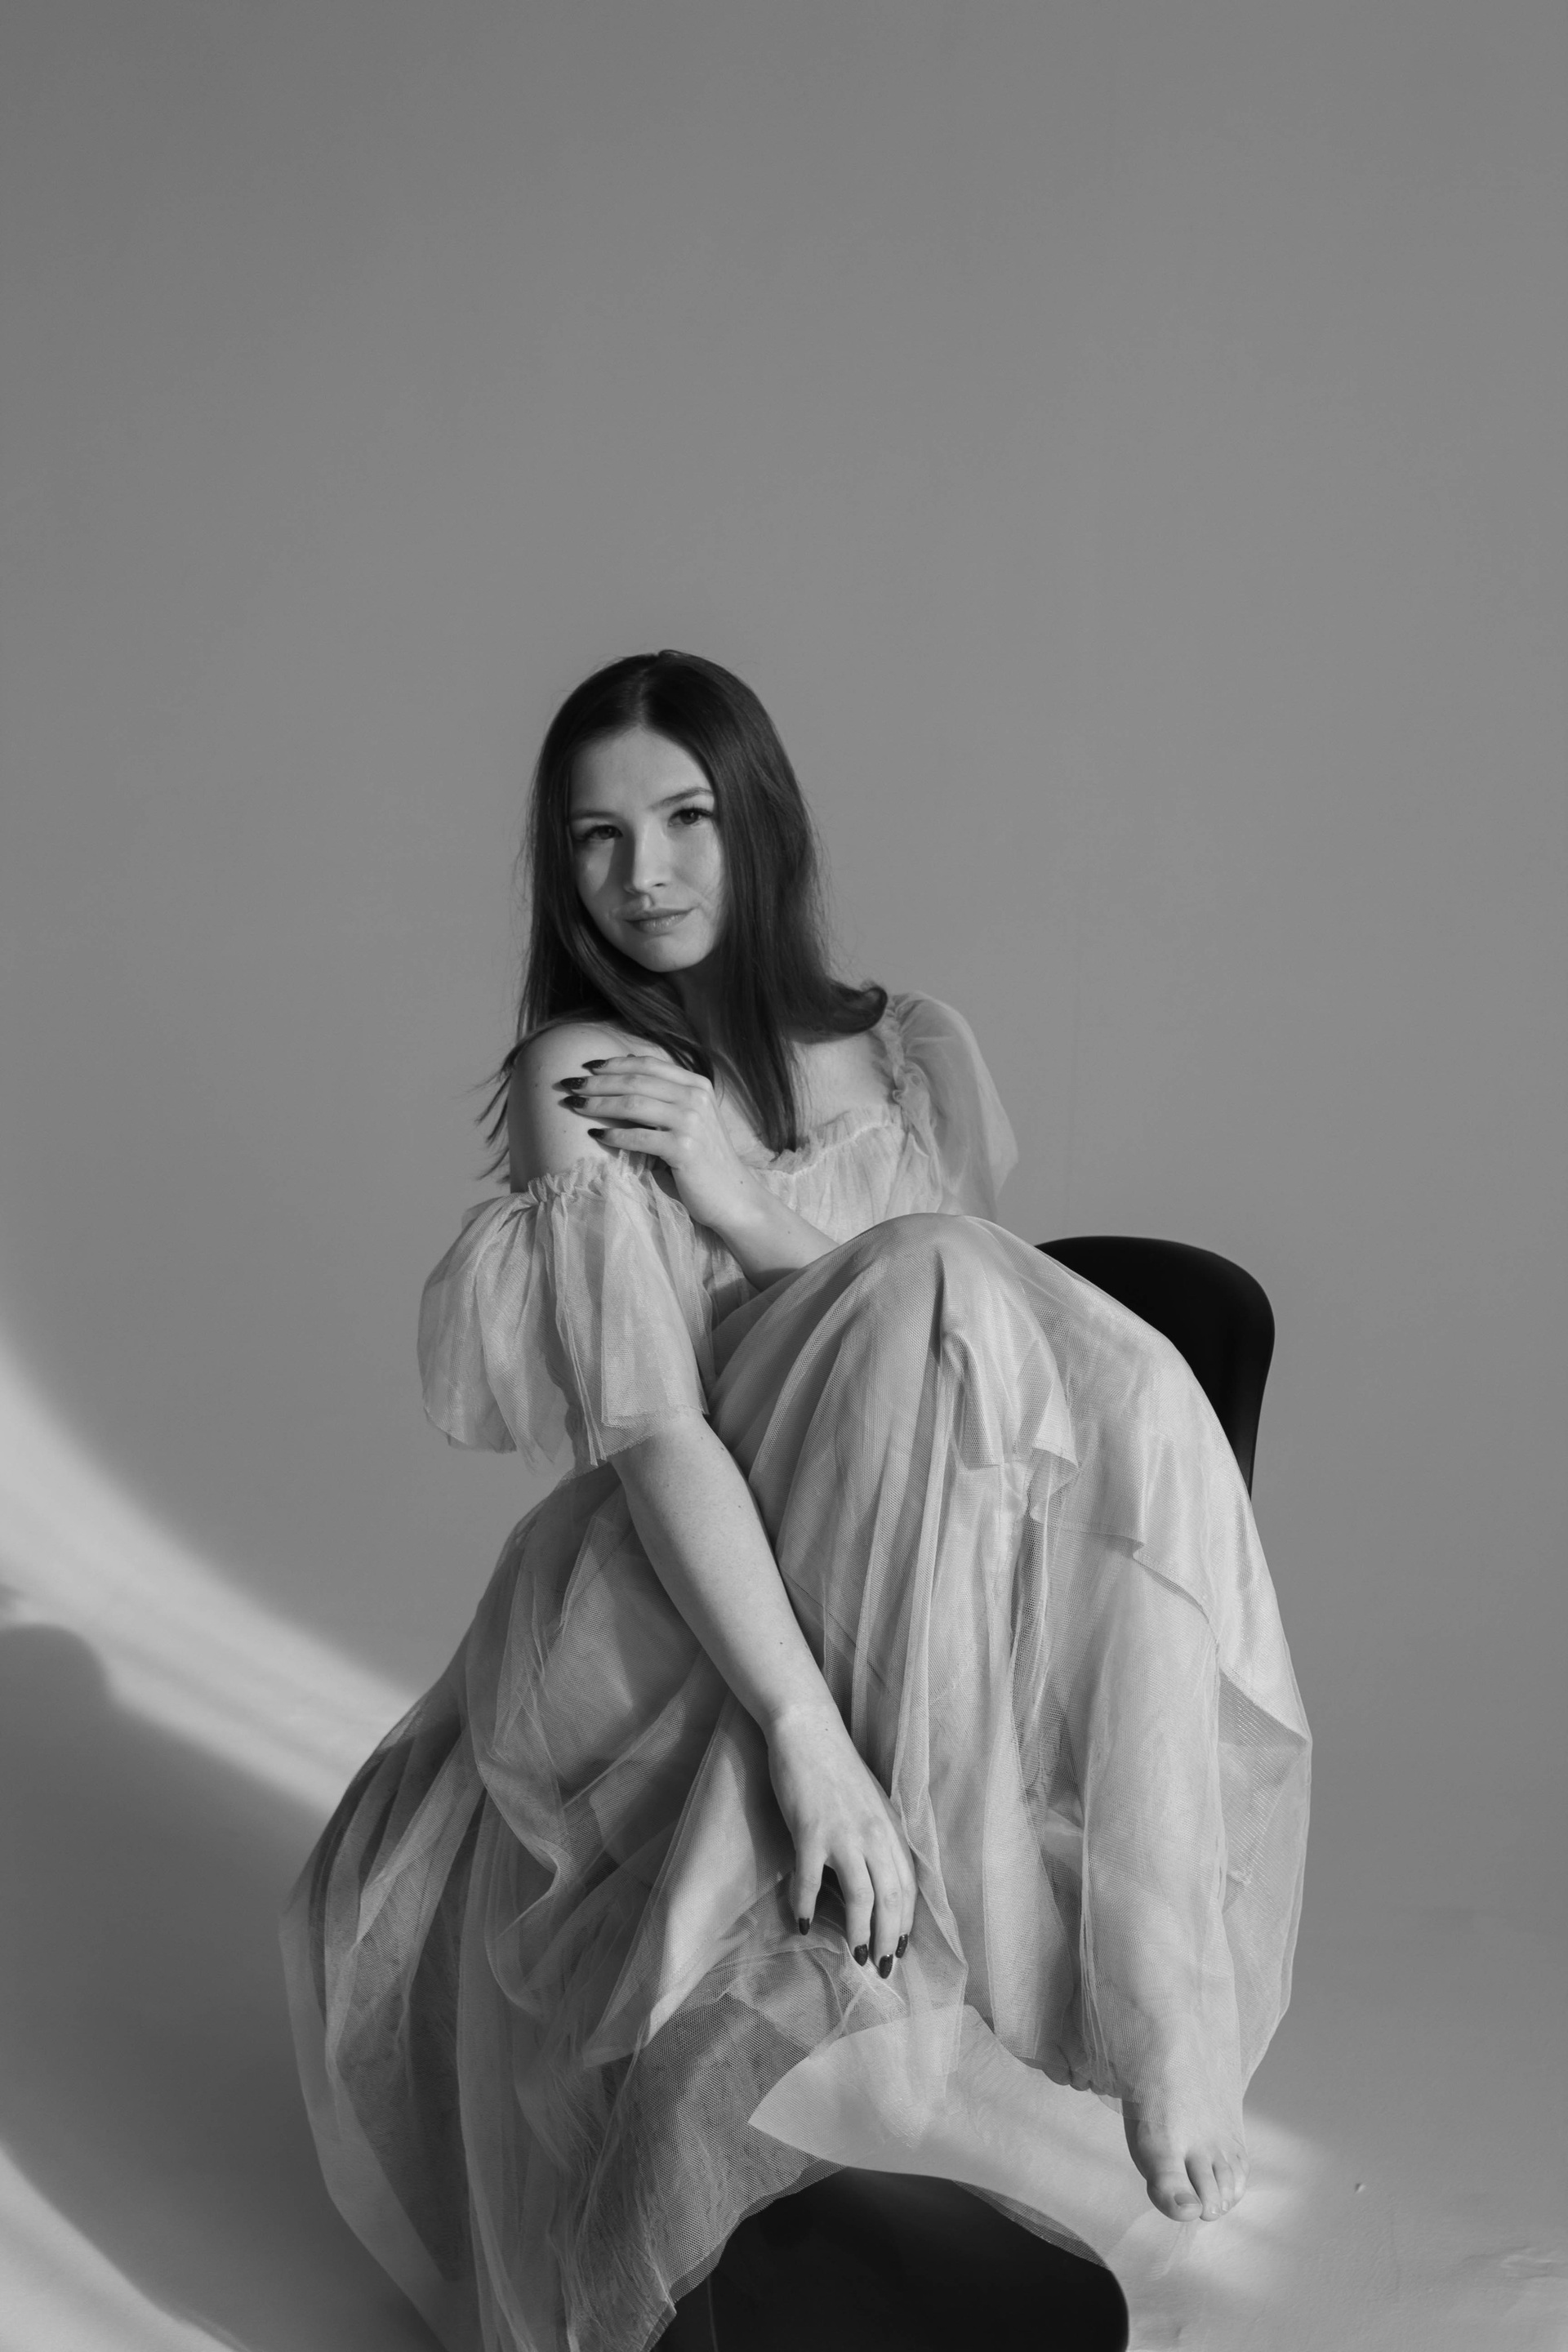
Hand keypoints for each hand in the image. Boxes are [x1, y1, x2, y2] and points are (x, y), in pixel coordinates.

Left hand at [557, 1053, 760, 1234]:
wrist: (733, 1196)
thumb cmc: (705, 1159)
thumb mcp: (691, 1119)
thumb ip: (667, 1098)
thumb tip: (622, 1077)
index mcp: (697, 1085)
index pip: (648, 1064)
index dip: (614, 1063)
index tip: (588, 1066)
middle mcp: (695, 1098)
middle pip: (635, 1081)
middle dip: (597, 1082)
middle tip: (569, 1085)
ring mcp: (691, 1123)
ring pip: (632, 1105)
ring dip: (598, 1104)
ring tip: (575, 1106)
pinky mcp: (684, 1149)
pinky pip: (638, 1137)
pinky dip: (613, 1136)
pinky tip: (594, 1136)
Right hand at [765, 1701, 916, 1973]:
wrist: (808, 1730)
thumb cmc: (837, 1766)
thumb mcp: (871, 1803)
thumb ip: (877, 1837)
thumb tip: (877, 1878)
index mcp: (890, 1828)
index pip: (908, 1887)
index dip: (907, 1923)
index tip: (901, 1949)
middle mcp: (874, 1835)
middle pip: (891, 1899)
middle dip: (889, 1939)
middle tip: (881, 1968)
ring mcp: (843, 1834)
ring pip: (861, 1897)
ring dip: (859, 1933)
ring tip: (856, 1956)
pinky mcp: (810, 1832)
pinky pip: (809, 1881)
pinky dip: (805, 1906)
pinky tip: (802, 1923)